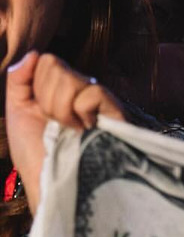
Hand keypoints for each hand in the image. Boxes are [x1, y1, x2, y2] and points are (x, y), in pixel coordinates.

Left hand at [5, 52, 125, 215]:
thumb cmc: (36, 155)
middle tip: (55, 125)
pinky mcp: (113, 112)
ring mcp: (98, 101)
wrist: (50, 183)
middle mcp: (80, 91)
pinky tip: (86, 130)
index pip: (47, 61)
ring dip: (61, 110)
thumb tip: (35, 53)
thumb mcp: (17, 112)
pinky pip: (92, 93)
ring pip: (71, 79)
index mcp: (59, 90)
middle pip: (57, 66)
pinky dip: (81, 113)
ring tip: (70, 130)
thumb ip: (19, 80)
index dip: (37, 87)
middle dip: (47, 100)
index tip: (41, 114)